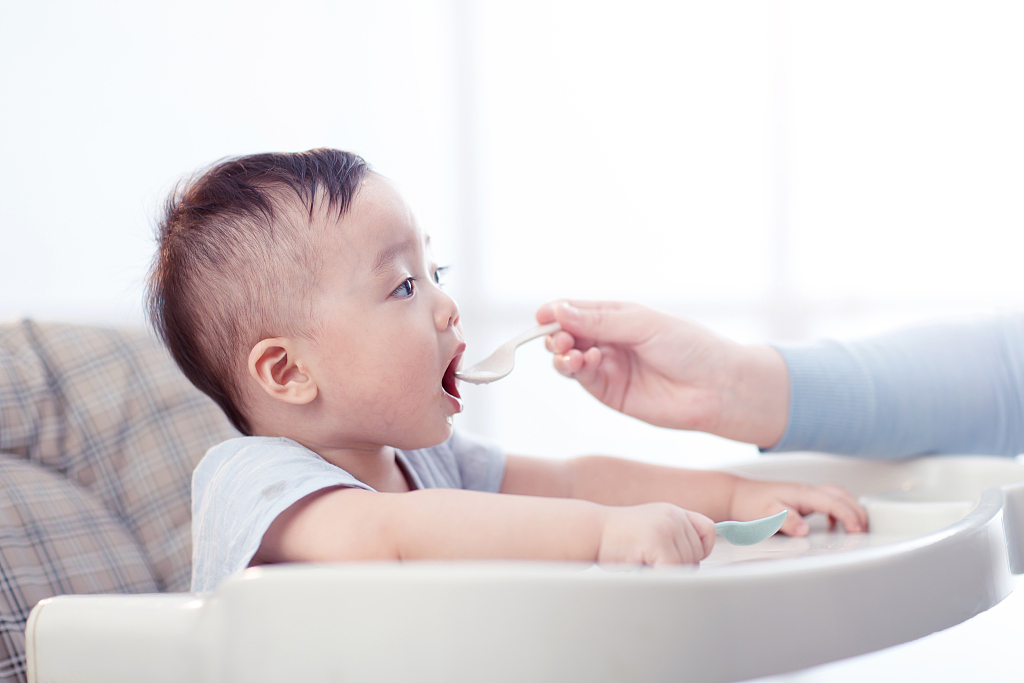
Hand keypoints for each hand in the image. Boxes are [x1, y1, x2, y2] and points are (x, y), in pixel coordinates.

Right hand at [536, 300, 789, 447]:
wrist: (717, 388)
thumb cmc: (690, 348)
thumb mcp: (644, 324)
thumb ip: (601, 321)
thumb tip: (560, 312)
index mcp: (618, 317)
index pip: (576, 310)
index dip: (556, 311)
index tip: (542, 314)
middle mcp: (609, 340)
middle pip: (567, 334)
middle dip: (556, 334)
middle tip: (559, 338)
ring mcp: (608, 367)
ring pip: (568, 357)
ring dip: (561, 353)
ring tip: (571, 353)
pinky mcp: (610, 393)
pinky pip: (582, 379)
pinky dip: (576, 369)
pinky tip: (587, 363)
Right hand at [597, 503, 715, 565]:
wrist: (590, 531)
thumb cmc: (615, 539)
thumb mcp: (649, 529)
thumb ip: (671, 539)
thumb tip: (692, 565)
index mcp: (674, 511)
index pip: (707, 530)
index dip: (699, 549)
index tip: (680, 558)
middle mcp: (674, 516)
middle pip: (697, 555)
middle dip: (679, 566)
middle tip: (651, 564)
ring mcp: (667, 527)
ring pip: (687, 565)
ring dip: (667, 573)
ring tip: (644, 564)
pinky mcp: (658, 541)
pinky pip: (673, 570)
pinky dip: (661, 576)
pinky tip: (643, 567)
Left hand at [729, 478, 867, 535]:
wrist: (735, 495)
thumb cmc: (749, 503)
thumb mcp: (766, 515)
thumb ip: (786, 521)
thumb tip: (804, 530)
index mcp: (801, 493)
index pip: (833, 502)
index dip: (848, 516)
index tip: (857, 530)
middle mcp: (805, 490)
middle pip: (841, 495)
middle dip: (857, 510)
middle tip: (865, 529)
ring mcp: (804, 493)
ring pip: (836, 495)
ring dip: (850, 507)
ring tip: (857, 526)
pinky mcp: (800, 498)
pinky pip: (827, 500)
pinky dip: (838, 510)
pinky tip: (833, 524)